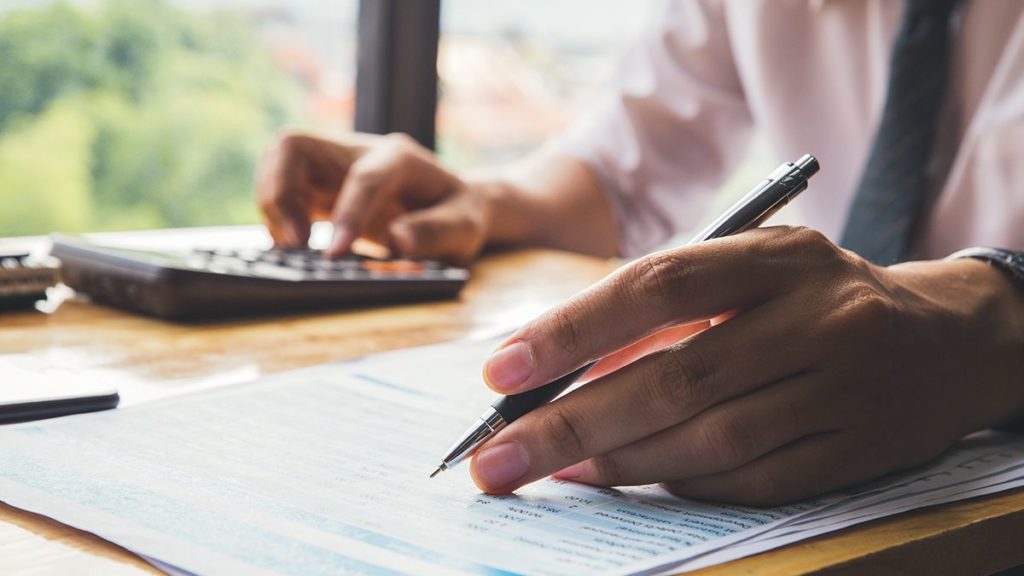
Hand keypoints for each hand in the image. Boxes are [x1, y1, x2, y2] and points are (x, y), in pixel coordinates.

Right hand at [256, 132, 489, 262]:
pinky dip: (276, 217)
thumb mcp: (465, 228)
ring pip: (277, 160)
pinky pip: (279, 186)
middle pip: (295, 145)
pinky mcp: (317, 184)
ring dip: (272, 205)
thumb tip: (398, 241)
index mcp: (401, 158)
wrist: (449, 206)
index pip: (365, 177)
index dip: (348, 213)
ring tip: (291, 249)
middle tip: (296, 245)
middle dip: (280, 193)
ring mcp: (333, 164)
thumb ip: (437, 233)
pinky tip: (294, 248)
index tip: (334, 255)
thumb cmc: (458, 216)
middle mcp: (359, 152)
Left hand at [470, 227, 1023, 504]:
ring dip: (618, 461)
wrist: (946, 340)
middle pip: (676, 377)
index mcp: (780, 258)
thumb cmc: (816, 298)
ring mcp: (842, 390)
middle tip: (496, 457)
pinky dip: (681, 484)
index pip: (660, 286)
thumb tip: (564, 365)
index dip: (575, 328)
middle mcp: (817, 319)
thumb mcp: (756, 269)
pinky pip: (752, 481)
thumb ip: (673, 307)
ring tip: (553, 468)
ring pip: (710, 439)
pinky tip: (630, 480)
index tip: (503, 371)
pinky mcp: (855, 451)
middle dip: (572, 423)